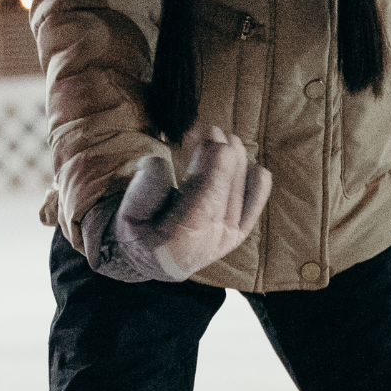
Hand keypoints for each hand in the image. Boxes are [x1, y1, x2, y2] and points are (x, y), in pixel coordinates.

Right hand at [84, 127, 271, 283]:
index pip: (201, 206)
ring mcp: (225, 240)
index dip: (213, 176)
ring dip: (236, 168)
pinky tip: (260, 170)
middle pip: (222, 199)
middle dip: (222, 163)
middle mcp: (208, 244)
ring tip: (228, 138)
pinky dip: (257, 192)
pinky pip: (251, 214)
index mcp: (178, 243)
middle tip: (216, 131)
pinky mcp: (235, 234)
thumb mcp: (129, 215)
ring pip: (237, 202)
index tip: (219, 147)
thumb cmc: (138, 230)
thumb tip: (161, 163)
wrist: (156, 259)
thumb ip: (144, 193)